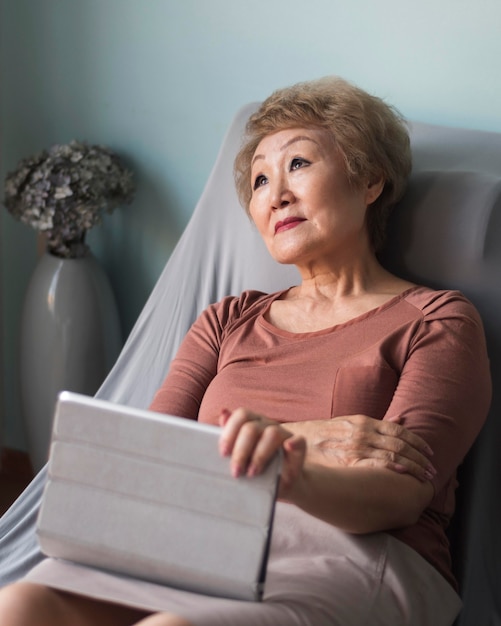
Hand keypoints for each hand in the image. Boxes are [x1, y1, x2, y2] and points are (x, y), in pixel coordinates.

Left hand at [218, 408, 306, 497]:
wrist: (281, 484)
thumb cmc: (256, 469)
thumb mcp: (241, 456)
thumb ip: (231, 436)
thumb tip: (223, 414)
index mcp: (252, 423)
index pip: (241, 416)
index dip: (230, 432)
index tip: (224, 453)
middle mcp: (268, 425)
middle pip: (251, 428)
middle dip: (241, 451)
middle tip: (236, 471)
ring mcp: (284, 434)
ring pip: (272, 433)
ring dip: (260, 455)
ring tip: (252, 473)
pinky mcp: (299, 447)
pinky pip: (299, 440)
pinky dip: (294, 443)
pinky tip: (288, 447)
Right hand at [286, 414, 435, 482]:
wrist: (295, 441)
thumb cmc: (323, 434)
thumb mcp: (349, 422)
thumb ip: (376, 423)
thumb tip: (401, 418)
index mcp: (364, 421)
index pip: (399, 430)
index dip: (417, 441)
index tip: (430, 452)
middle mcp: (363, 431)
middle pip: (400, 443)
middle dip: (420, 457)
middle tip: (433, 469)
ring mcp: (355, 445)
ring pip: (393, 454)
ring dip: (413, 465)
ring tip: (425, 477)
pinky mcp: (348, 459)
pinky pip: (376, 464)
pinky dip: (393, 468)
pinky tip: (404, 474)